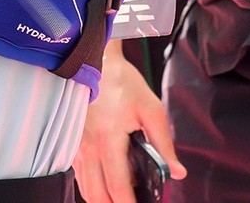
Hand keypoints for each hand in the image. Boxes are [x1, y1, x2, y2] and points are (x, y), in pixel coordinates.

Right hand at [72, 46, 186, 202]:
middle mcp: (88, 147)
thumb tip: (176, 171)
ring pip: (85, 188)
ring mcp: (77, 146)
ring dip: (101, 197)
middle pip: (97, 195)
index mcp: (109, 140)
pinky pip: (79, 174)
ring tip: (121, 195)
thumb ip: (164, 143)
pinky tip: (106, 181)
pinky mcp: (72, 142)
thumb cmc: (121, 82)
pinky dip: (92, 185)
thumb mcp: (150, 108)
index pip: (118, 186)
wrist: (94, 61)